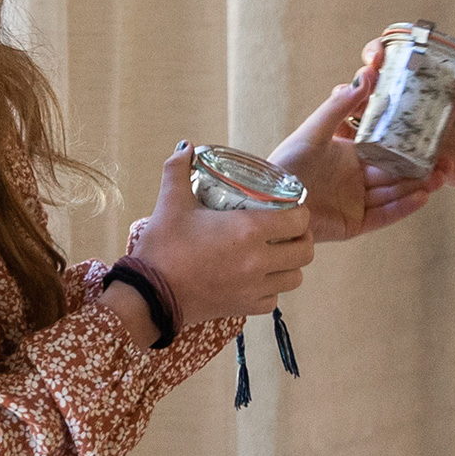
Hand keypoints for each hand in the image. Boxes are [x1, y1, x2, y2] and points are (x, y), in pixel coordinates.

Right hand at [128, 142, 314, 325]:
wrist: (149, 295)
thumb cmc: (162, 247)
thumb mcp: (171, 204)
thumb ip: (178, 170)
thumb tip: (186, 147)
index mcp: (248, 231)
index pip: (298, 221)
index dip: (299, 212)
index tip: (290, 208)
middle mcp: (258, 261)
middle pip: (305, 251)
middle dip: (302, 238)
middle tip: (288, 230)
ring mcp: (254, 288)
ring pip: (295, 278)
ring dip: (291, 265)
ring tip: (278, 254)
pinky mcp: (245, 308)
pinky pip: (275, 299)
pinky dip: (272, 288)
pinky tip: (260, 278)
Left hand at [270, 78, 438, 241]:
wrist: (269, 201)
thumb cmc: (286, 163)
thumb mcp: (315, 129)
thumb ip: (341, 105)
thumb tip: (367, 73)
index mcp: (349, 157)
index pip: (386, 150)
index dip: (409, 145)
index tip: (432, 138)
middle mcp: (356, 180)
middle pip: (397, 174)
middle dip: (422, 169)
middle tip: (446, 162)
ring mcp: (356, 203)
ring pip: (395, 194)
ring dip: (419, 187)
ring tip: (440, 178)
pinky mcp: (354, 225)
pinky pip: (383, 216)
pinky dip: (402, 208)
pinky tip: (421, 197)